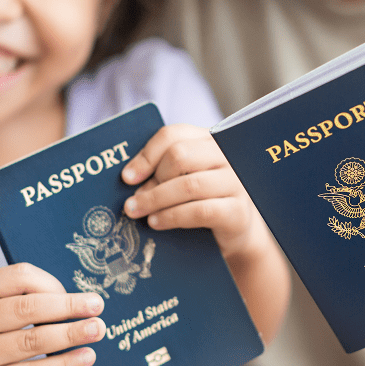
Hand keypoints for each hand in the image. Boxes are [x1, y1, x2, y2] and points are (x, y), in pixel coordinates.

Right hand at [0, 262, 105, 365]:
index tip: (77, 293)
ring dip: (70, 334)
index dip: (52, 283)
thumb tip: (77, 300)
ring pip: (32, 341)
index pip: (18, 277)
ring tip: (97, 330)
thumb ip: (22, 298)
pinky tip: (86, 357)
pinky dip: (64, 365)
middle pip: (27, 309)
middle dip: (67, 307)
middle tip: (97, 306)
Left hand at [121, 124, 265, 260]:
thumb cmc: (203, 199)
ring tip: (136, 212)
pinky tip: (156, 222)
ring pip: (188, 185)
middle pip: (180, 155)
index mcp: (209, 140)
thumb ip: (164, 170)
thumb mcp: (184, 178)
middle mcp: (225, 155)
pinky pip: (200, 211)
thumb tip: (131, 179)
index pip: (173, 135)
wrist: (237, 231)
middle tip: (132, 200)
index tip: (127, 177)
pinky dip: (172, 216)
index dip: (147, 155)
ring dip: (156, 200)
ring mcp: (235, 182)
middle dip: (152, 180)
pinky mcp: (237, 210)